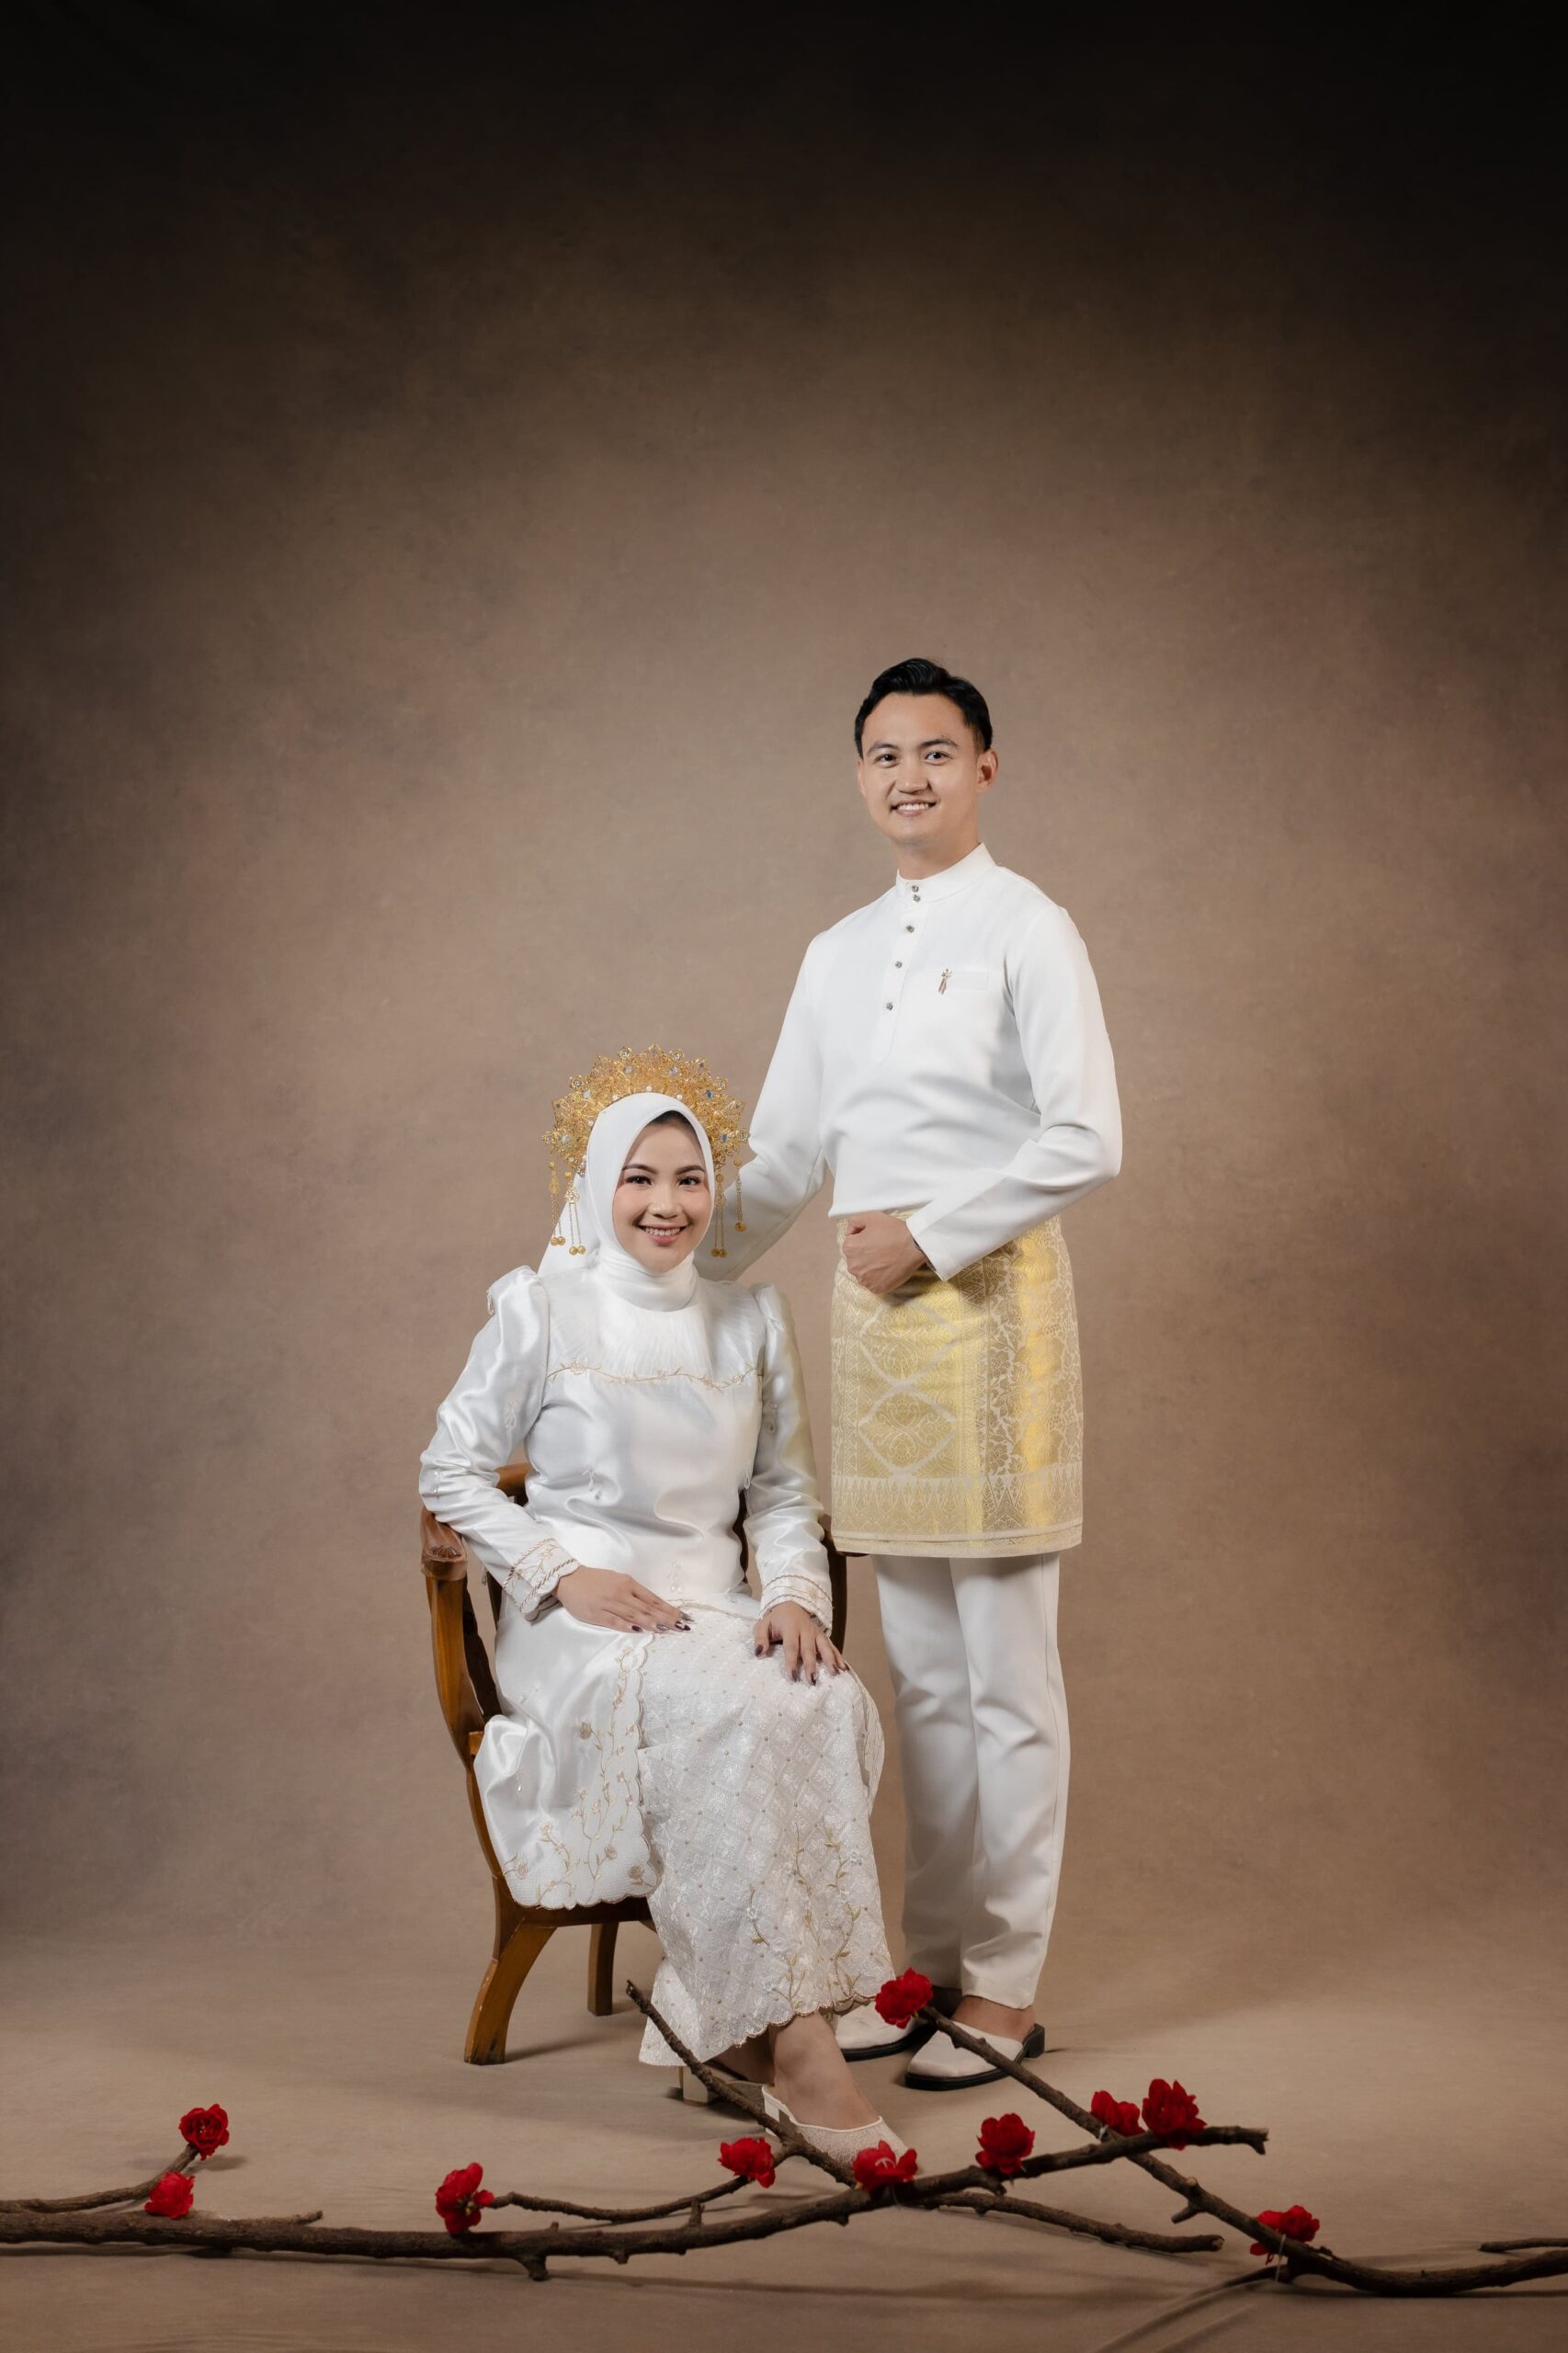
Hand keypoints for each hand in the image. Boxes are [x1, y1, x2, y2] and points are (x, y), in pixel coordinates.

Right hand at [555, 1566, 689, 1631]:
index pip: (654, 1599)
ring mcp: (609, 1604)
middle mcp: (621, 1593)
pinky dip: (627, 1626)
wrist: (569, 1579)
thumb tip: (654, 1607)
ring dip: (651, 1622)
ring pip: (634, 1614)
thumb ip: (635, 1594)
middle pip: (648, 1608)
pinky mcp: (596, 1614)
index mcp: (628, 1583)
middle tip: (683, 1627)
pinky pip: (614, 1621)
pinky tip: (639, 1631)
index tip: (685, 1617)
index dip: (670, 1609)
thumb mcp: (618, 1581)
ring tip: (667, 1629)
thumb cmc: (596, 1580)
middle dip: (667, 1618)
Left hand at [755, 1601, 842, 1681]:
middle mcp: (806, 1630)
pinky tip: (844, 1667)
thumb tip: (759, 1653)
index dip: (791, 1662)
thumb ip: (760, 1638)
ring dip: (830, 1660)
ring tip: (835, 1673)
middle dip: (811, 1665)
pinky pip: (832, 1646)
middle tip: (812, 1680)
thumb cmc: (776, 1620)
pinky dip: (838, 1656)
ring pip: (824, 1646)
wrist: (791, 1606)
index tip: (792, 1676)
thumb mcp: (763, 1625)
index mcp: (790, 1627)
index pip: (791, 1646)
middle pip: (809, 1649)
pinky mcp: (822, 1636)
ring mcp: (816, 1633)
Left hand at [843, 1212, 929, 1295]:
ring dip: (870, 1268)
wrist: (913, 1245)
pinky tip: (888, 1269)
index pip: (851, 1245)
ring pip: (863, 1273)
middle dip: (865, 1255)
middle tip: (881, 1250)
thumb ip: (853, 1222)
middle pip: (856, 1260)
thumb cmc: (892, 1230)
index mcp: (849, 1248)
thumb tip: (849, 1234)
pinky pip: (873, 1283)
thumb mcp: (870, 1216)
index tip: (875, 1239)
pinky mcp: (876, 1289)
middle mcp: (852, 1266)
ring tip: (885, 1260)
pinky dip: (879, 1278)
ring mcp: (864, 1280)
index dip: (863, 1240)